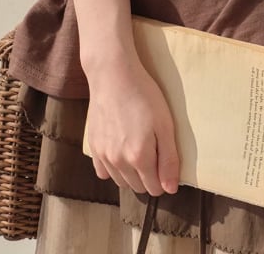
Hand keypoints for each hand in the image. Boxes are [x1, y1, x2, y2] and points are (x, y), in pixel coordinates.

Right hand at [84, 56, 180, 196]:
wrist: (113, 75)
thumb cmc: (144, 95)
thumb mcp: (165, 124)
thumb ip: (169, 159)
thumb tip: (170, 189)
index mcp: (139, 158)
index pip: (154, 188)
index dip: (163, 179)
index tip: (166, 162)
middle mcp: (118, 162)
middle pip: (137, 187)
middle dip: (148, 177)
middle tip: (154, 152)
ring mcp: (103, 155)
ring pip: (120, 181)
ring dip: (131, 174)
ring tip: (138, 149)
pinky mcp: (93, 147)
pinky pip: (103, 171)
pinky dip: (113, 168)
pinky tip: (120, 150)